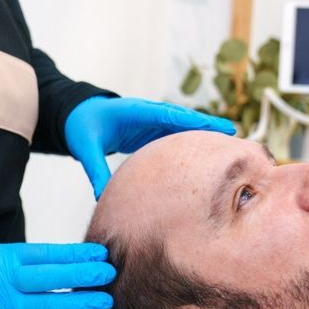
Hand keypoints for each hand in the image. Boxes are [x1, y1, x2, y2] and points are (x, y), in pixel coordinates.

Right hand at [0, 242, 114, 308]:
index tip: (99, 253)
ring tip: (104, 300)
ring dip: (79, 301)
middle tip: (108, 273)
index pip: (44, 254)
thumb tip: (68, 262)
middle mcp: (3, 280)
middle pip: (48, 277)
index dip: (74, 253)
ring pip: (47, 303)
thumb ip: (25, 261)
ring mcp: (5, 305)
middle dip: (81, 274)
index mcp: (1, 257)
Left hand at [65, 96, 235, 197]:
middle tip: (231, 132)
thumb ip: (95, 170)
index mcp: (134, 111)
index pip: (165, 114)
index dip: (189, 120)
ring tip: (228, 142)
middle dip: (206, 124)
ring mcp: (152, 121)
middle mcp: (148, 113)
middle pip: (182, 117)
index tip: (210, 126)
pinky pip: (175, 134)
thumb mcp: (86, 148)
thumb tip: (102, 196)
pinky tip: (208, 153)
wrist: (78, 116)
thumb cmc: (82, 127)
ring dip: (203, 132)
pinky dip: (192, 141)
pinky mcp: (152, 130)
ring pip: (182, 126)